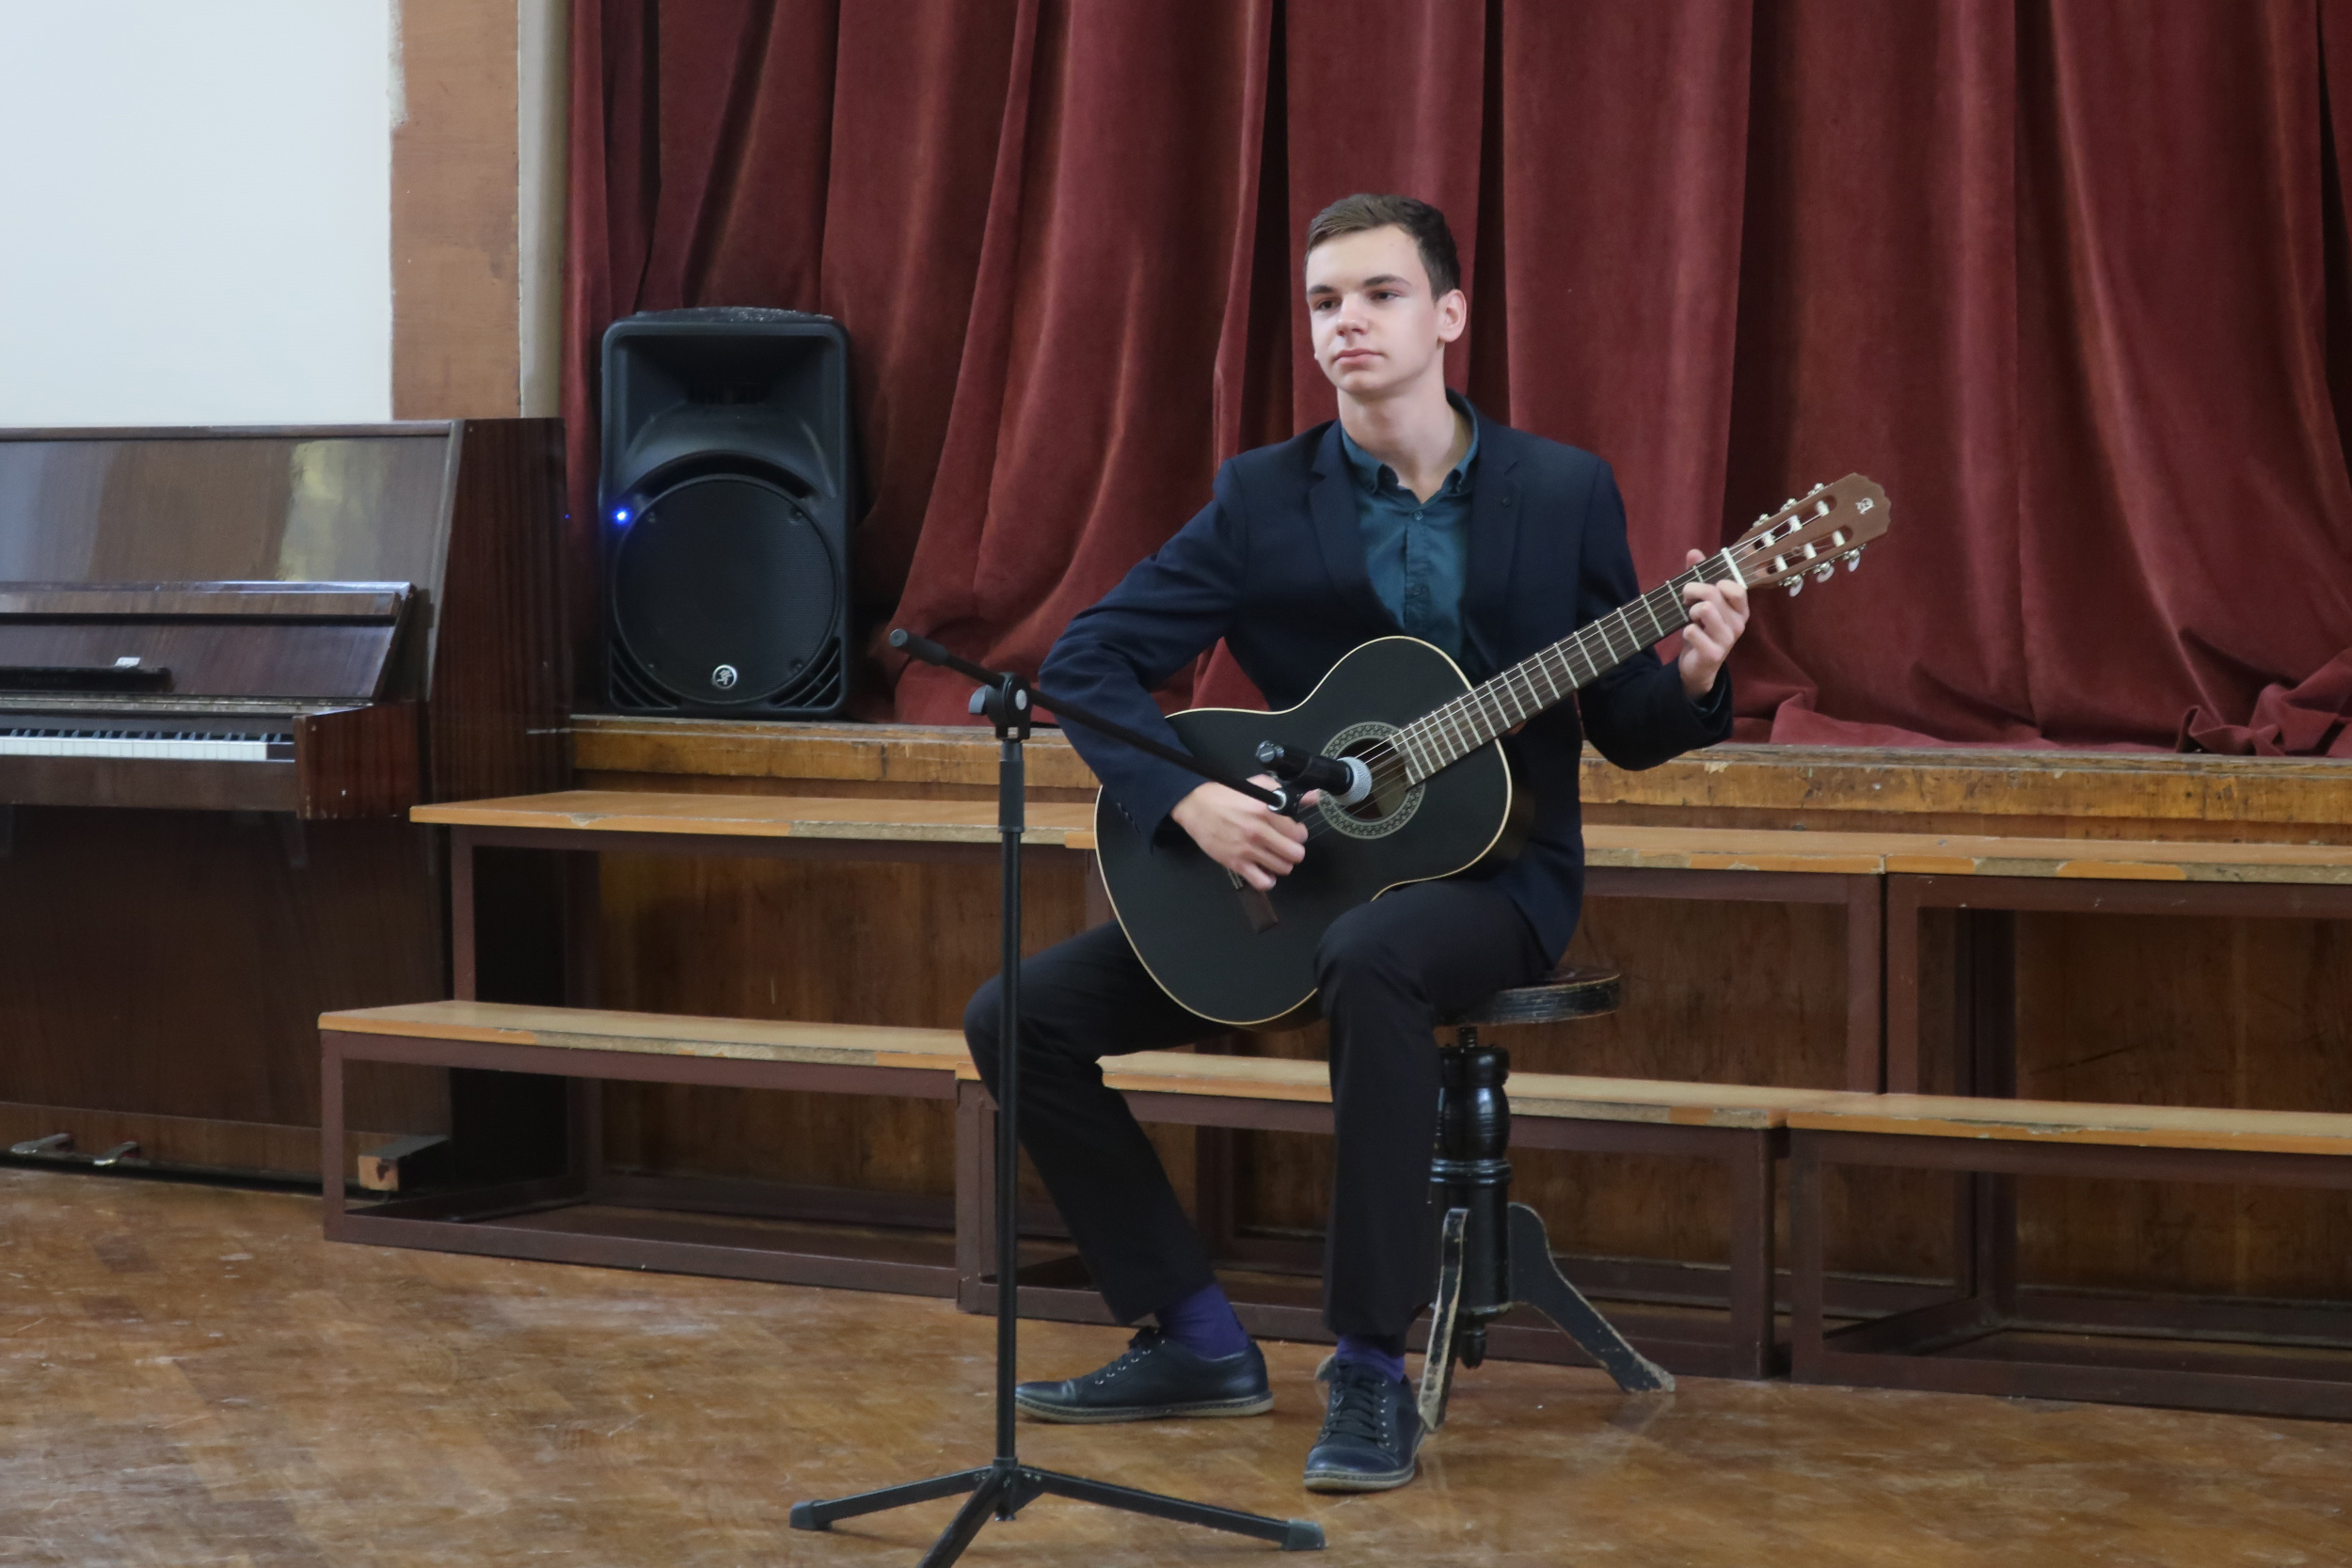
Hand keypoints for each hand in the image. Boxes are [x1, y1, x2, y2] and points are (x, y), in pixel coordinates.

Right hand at [1170, 774, 1308, 891]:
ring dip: (1282, 864)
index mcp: (1266, 811)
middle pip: (1295, 854)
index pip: (1299, 833)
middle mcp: (1259, 832)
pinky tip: (1264, 870)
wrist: (1196, 806)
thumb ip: (1285, 792)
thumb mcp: (1258, 785)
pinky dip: (1268, 880)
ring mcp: (1247, 850)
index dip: (1298, 833)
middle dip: (1294, 850)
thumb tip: (1313, 798)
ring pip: (1283, 869)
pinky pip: (1262, 882)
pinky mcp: (1236, 863)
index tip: (1292, 831)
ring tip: (1274, 856)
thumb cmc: (1227, 794)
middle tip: (1285, 845)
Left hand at [1678, 548, 1749, 699]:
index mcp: (1740, 609)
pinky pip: (1692, 631)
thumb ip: (1699, 576)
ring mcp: (1728, 640)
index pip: (1736, 587)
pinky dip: (1685, 630)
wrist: (1698, 666)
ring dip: (1690, 612)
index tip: (1703, 589)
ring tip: (1691, 620)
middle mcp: (1738, 623)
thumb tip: (1694, 552)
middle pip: (1713, 594)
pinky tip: (1689, 635)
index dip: (1715, 583)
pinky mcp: (1713, 654)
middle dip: (1692, 592)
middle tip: (1686, 601)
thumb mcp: (1702, 602)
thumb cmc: (1703, 629)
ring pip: (1705, 609)